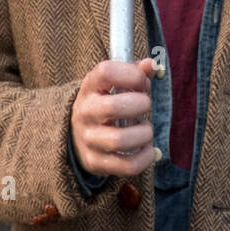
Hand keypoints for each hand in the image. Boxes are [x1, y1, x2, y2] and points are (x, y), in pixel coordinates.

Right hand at [71, 57, 159, 177]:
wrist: (78, 134)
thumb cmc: (105, 103)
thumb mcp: (113, 84)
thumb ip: (135, 72)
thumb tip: (151, 65)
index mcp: (90, 87)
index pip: (106, 72)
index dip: (132, 75)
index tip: (142, 82)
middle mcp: (86, 112)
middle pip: (114, 107)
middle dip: (141, 105)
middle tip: (145, 106)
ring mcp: (89, 139)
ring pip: (119, 140)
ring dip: (143, 134)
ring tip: (145, 129)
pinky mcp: (95, 162)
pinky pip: (127, 165)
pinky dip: (145, 158)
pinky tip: (149, 149)